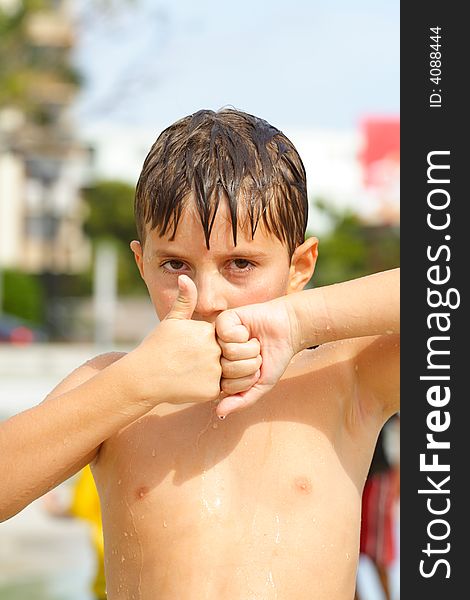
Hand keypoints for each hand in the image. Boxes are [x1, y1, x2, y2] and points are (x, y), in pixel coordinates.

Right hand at [130, 275, 221, 405]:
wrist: (144, 377)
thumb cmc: (157, 347)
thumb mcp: (171, 321)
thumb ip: (185, 300)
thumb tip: (185, 277)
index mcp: (208, 331)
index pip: (229, 336)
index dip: (219, 342)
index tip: (204, 348)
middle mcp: (215, 350)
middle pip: (233, 354)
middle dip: (225, 358)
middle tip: (205, 363)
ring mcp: (214, 371)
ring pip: (232, 373)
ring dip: (224, 374)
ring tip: (203, 373)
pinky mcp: (212, 390)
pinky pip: (223, 389)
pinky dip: (214, 388)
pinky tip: (196, 384)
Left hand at [215, 296, 298, 416]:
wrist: (287, 330)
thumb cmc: (273, 357)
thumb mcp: (260, 385)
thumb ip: (241, 400)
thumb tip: (219, 413)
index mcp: (222, 371)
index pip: (226, 386)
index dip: (247, 380)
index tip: (256, 371)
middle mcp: (216, 355)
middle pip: (227, 369)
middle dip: (250, 363)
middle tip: (257, 354)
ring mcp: (217, 337)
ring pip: (228, 352)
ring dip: (249, 349)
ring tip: (254, 342)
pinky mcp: (223, 320)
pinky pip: (226, 334)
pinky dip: (243, 334)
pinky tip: (248, 330)